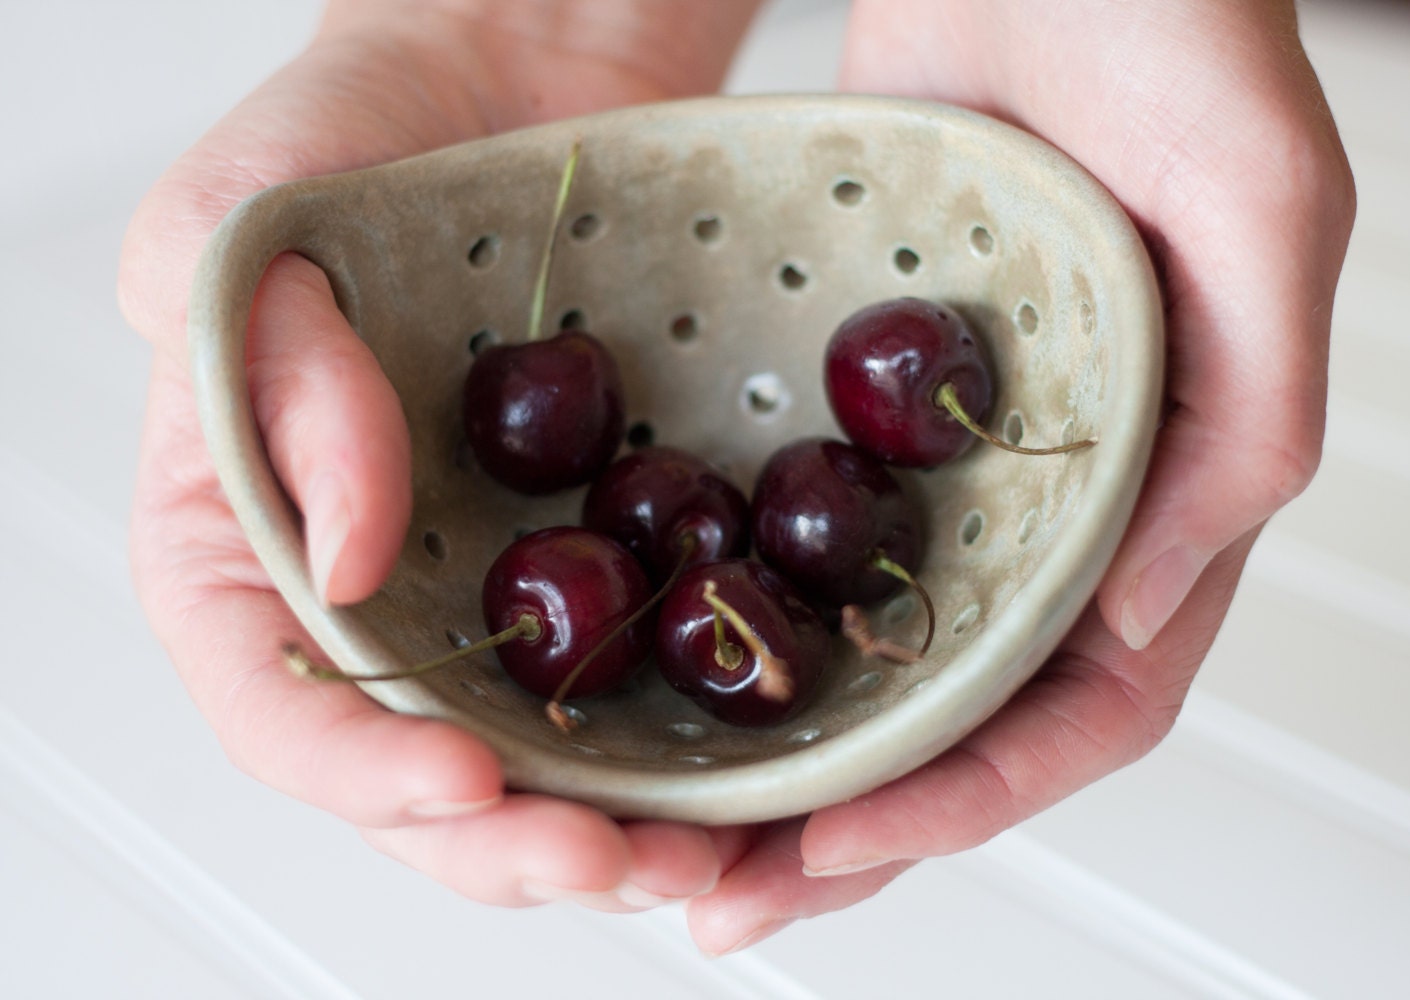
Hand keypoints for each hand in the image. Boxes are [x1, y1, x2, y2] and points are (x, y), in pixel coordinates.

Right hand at [120, 0, 762, 910]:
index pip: (275, 702)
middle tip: (612, 865)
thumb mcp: (247, 225)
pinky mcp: (592, 545)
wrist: (510, 68)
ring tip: (699, 861)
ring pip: (535, 753)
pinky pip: (630, 668)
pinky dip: (680, 737)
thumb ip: (269, 386)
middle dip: (509, 843)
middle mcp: (374, 584)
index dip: (360, 772)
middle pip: (414, 770)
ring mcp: (488, 575)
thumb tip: (355, 559)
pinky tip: (745, 768)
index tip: (465, 780)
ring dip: (608, 829)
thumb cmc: (353, 132)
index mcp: (246, 536)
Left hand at [685, 0, 1355, 953]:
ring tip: (677, 841)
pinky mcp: (866, 404)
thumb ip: (1243, 426)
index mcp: (1169, 490)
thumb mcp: (1262, 213)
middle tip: (731, 901)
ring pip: (876, 654)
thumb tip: (1141, 615)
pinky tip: (667, 674)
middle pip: (964, 712)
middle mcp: (1058, 501)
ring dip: (790, 757)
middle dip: (859, 822)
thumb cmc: (1178, 29)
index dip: (977, 792)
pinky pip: (806, 541)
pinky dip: (747, 625)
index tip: (847, 843)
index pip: (1088, 699)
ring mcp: (955, 462)